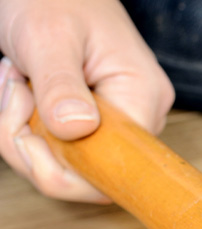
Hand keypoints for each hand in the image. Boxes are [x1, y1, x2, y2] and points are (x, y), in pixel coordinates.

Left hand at [0, 0, 173, 202]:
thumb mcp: (47, 37)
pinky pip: (62, 148)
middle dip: (33, 145)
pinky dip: (29, 127)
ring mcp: (120, 120)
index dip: (62, 165)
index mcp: (142, 97)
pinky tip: (22, 90)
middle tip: (12, 92)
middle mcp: (141, 115)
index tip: (26, 124)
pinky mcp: (98, 120)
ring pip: (68, 164)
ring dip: (23, 131)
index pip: (115, 169)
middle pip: (88, 174)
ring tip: (14, 82)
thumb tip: (77, 130)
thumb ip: (61, 86)